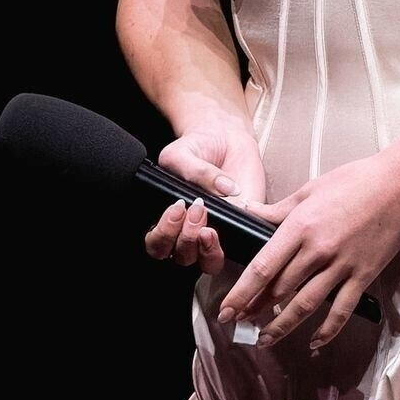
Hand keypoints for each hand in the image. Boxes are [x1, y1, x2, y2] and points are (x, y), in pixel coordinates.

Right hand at [143, 124, 267, 275]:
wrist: (223, 136)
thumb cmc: (196, 147)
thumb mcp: (183, 154)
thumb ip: (195, 173)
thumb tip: (225, 190)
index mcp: (168, 221)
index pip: (158, 246)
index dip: (164, 236)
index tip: (176, 210)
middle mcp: (190, 232)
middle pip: (182, 258)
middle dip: (186, 239)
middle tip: (196, 210)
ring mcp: (217, 233)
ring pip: (209, 263)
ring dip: (208, 249)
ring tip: (210, 225)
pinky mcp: (241, 228)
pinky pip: (238, 248)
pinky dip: (235, 241)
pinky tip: (234, 220)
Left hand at [215, 153, 399, 353]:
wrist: (399, 185)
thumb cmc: (354, 181)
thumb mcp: (310, 189)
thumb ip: (277, 209)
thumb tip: (248, 212)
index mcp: (300, 226)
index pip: (262, 268)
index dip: (241, 293)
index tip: (226, 309)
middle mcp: (317, 250)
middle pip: (279, 290)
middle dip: (255, 310)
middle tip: (239, 323)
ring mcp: (342, 265)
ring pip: (305, 305)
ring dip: (282, 326)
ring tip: (265, 339)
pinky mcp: (363, 275)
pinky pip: (341, 309)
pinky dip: (327, 330)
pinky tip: (314, 341)